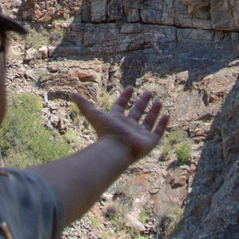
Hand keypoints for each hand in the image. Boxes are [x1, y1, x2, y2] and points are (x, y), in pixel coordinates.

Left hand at [53, 87, 168, 163]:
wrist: (116, 150)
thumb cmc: (105, 133)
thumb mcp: (94, 115)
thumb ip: (83, 105)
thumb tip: (71, 94)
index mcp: (116, 121)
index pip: (121, 107)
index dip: (125, 97)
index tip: (130, 87)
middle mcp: (128, 127)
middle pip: (136, 113)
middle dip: (142, 103)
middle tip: (148, 92)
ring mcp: (139, 135)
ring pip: (148, 122)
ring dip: (153, 112)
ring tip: (159, 101)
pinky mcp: (149, 142)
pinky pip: (157, 132)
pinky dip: (162, 124)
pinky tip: (167, 115)